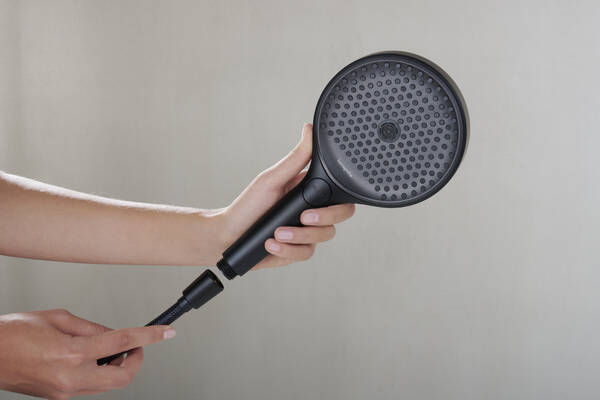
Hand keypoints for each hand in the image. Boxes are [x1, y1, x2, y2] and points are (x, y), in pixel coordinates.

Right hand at [0, 309, 174, 398]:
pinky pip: (90, 387)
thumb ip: (90, 327)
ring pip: (108, 385)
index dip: (149, 336)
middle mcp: (70, 377)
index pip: (122, 343)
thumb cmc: (12, 334)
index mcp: (71, 353)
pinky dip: (98, 372)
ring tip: (110, 350)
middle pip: (122, 376)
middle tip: (138, 346)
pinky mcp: (58, 397)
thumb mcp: (56, 318)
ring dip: (117, 367)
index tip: (165, 333)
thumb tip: (112, 333)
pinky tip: (91, 359)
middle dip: (136, 361)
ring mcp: (64, 392)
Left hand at [220, 123, 354, 269]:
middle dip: (323, 220)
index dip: (337, 199)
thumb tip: (308, 129)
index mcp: (309, 191)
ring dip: (299, 237)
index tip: (315, 201)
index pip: (338, 194)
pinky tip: (272, 244)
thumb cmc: (248, 206)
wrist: (229, 236)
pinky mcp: (298, 250)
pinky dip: (288, 250)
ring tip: (277, 233)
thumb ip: (296, 158)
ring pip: (323, 236)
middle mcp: (312, 211)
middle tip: (303, 218)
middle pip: (339, 217)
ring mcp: (307, 232)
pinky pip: (306, 253)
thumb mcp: (272, 178)